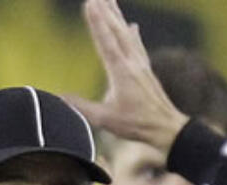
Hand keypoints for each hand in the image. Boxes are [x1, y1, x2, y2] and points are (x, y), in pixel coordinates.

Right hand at [74, 0, 187, 151]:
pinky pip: (138, 46)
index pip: (105, 41)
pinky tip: (133, 26)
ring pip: (127, 34)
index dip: (96, 22)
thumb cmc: (137, 126)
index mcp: (120, 72)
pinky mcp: (147, 71)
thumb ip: (81, 107)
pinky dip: (133, 34)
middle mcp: (132, 63)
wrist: (168, 130)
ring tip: (110, 0)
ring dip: (117, 16)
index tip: (89, 3)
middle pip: (116, 31)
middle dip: (105, 12)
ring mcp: (141, 65)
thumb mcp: (106, 119)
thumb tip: (59, 97)